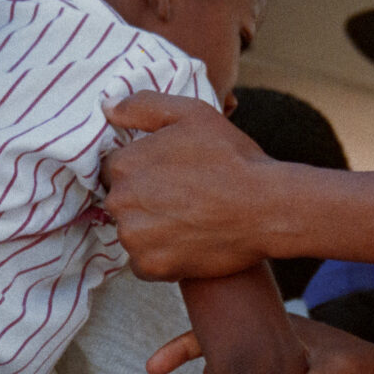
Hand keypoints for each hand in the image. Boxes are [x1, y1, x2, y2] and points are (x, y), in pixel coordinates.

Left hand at [100, 93, 282, 280]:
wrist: (267, 208)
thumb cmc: (232, 157)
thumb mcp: (191, 114)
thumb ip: (142, 106)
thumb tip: (106, 107)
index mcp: (124, 165)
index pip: (112, 171)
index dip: (141, 171)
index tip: (168, 175)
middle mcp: (120, 203)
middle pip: (120, 203)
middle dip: (143, 200)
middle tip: (182, 198)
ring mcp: (134, 238)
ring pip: (132, 233)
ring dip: (150, 230)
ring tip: (188, 219)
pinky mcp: (152, 267)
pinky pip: (144, 263)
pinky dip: (161, 256)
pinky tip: (188, 241)